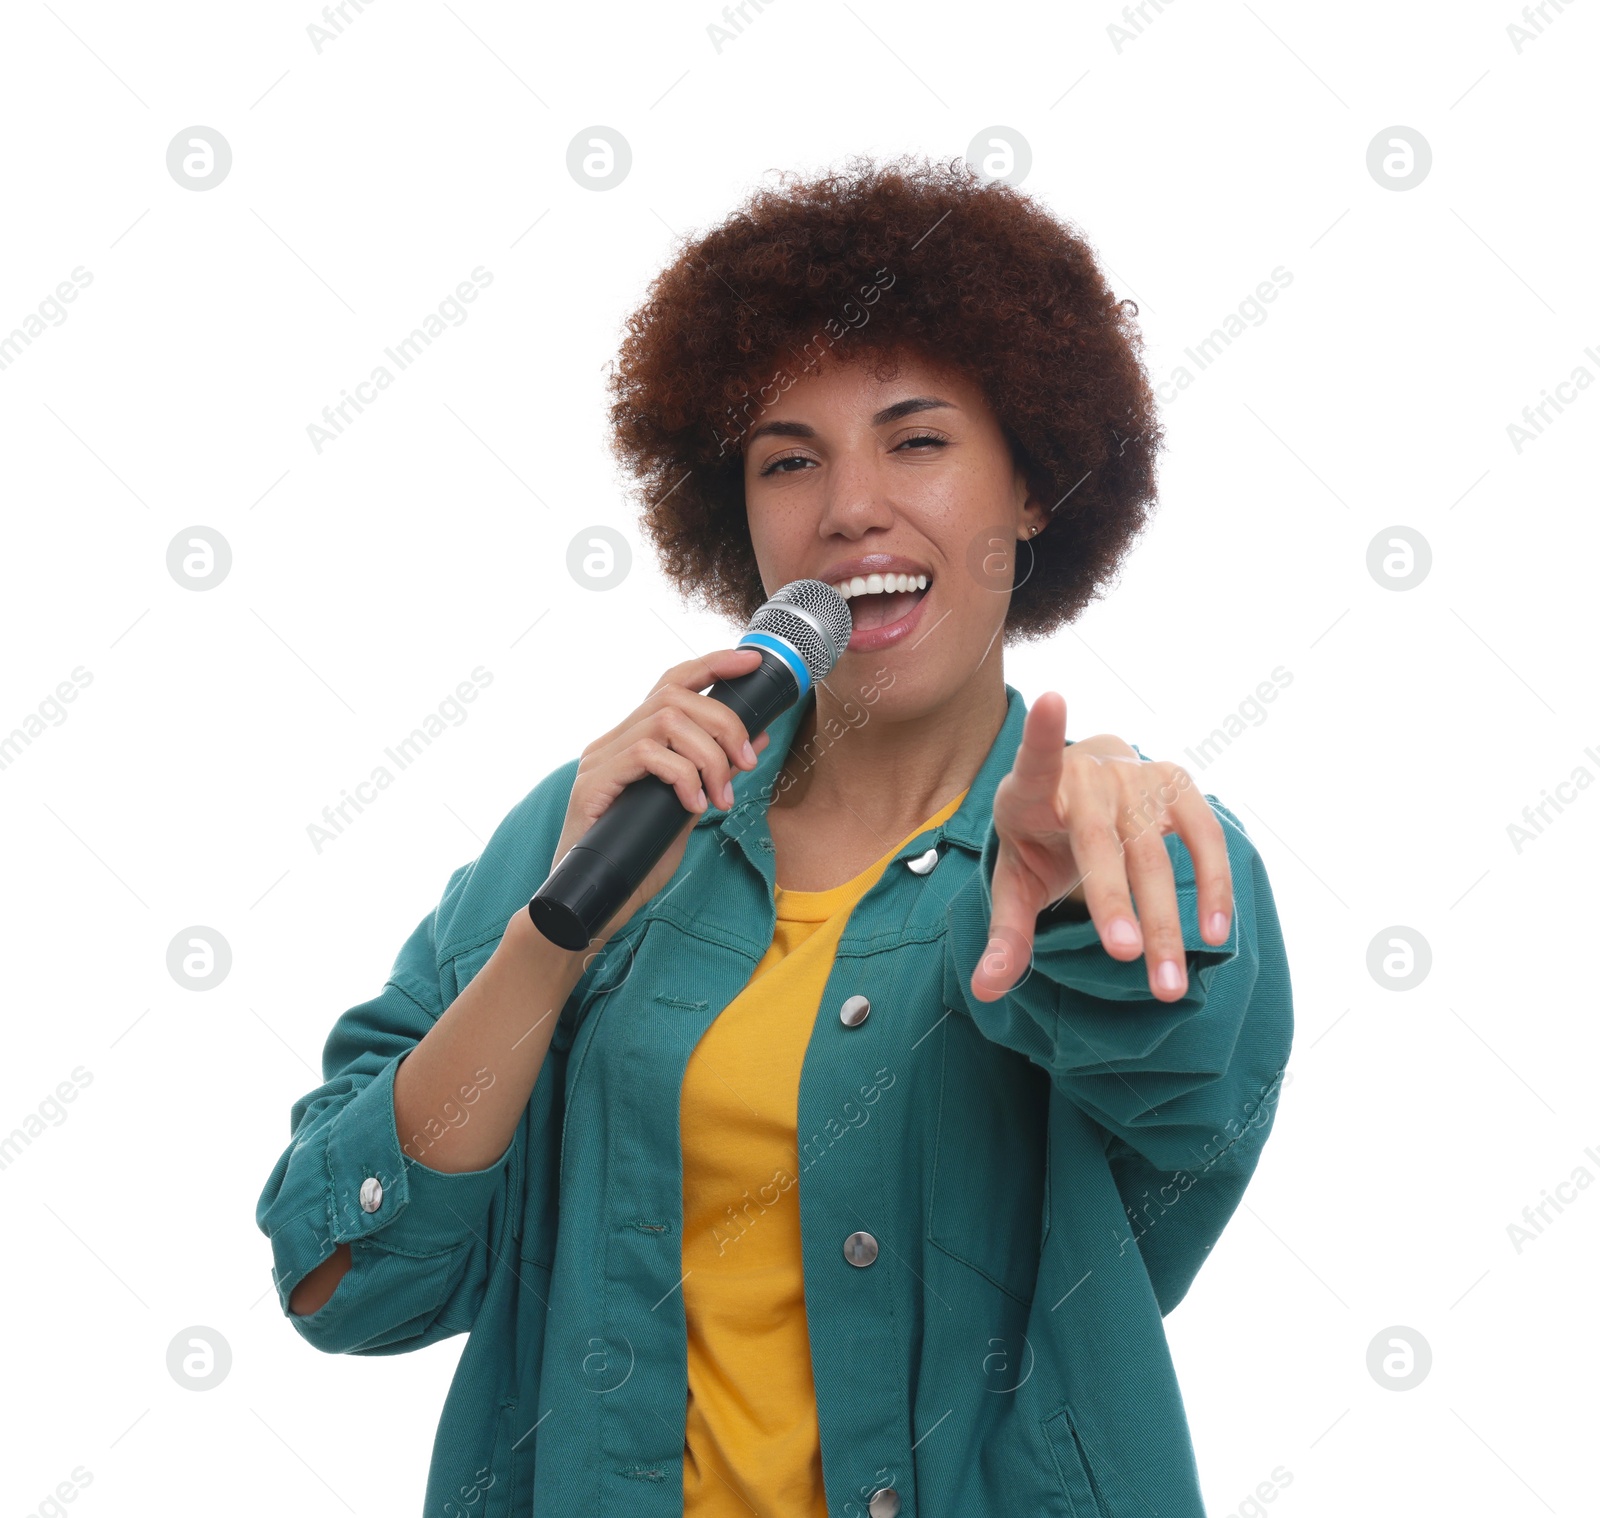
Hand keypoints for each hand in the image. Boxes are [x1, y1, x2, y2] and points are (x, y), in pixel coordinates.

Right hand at [552, 647, 771, 943]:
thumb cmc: (638, 858)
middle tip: (745, 764)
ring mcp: (599, 761)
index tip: (751, 662)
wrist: (592, 905)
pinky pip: (646, 754)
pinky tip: (693, 805)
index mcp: (634, 740)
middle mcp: (613, 741)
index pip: (672, 683)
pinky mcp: (592, 785)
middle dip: (724, 723)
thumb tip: (755, 740)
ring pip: (666, 721)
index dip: (713, 665)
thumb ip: (712, 772)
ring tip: (721, 795)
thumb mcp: (688, 808)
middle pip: (676, 697)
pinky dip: (682, 775)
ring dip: (709, 754)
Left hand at [972, 692, 1232, 1003]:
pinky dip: (1212, 885)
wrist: (1080, 787)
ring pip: (1156, 850)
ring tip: (1169, 981)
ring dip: (1167, 917)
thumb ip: (1005, 933)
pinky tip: (1215, 934)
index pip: (1035, 759)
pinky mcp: (1176, 785)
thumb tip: (984, 991)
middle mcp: (1088, 775)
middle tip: (1126, 958)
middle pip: (1103, 841)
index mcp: (1033, 788)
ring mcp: (1136, 776)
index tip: (1051, 700)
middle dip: (1116, 901)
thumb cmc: (1040, 837)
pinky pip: (1204, 837)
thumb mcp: (1015, 880)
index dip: (1042, 733)